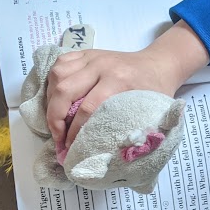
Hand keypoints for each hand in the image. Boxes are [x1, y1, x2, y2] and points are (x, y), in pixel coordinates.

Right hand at [46, 20, 208, 148]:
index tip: (70, 148)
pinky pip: (60, 63)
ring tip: (54, 118)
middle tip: (57, 137)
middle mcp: (102, 66)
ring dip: (50, 100)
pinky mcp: (86, 53)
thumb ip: (133, 129)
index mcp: (120, 81)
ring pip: (58, 75)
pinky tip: (56, 97)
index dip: (74, 131)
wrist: (158, 63)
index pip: (88, 109)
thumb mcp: (151, 110)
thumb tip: (110, 157)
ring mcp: (92, 57)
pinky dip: (52, 81)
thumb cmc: (156, 90)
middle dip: (55, 118)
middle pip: (65, 90)